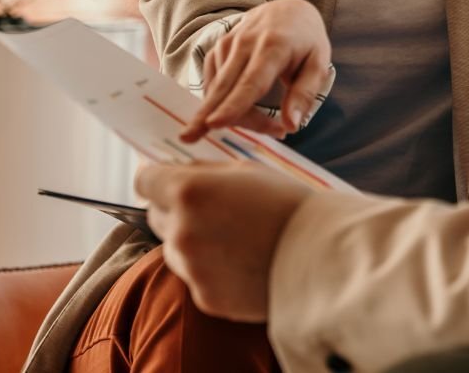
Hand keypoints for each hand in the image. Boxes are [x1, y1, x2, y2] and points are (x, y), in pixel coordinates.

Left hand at [137, 160, 310, 321]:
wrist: (323, 255)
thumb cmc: (289, 205)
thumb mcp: (247, 171)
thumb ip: (204, 171)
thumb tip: (175, 171)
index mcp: (190, 192)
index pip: (145, 180)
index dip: (156, 177)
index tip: (166, 179)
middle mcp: (182, 231)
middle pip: (155, 215)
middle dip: (175, 208)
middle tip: (211, 207)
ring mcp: (191, 268)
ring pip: (174, 248)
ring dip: (192, 240)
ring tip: (235, 238)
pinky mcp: (205, 297)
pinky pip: (195, 276)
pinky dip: (210, 269)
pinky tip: (242, 262)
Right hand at [181, 0, 330, 140]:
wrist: (287, 9)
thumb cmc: (306, 41)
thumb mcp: (319, 64)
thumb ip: (305, 94)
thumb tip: (292, 125)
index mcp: (273, 46)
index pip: (250, 82)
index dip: (233, 105)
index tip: (214, 123)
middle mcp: (245, 43)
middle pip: (224, 86)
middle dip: (205, 115)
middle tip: (188, 138)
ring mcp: (227, 44)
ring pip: (218, 89)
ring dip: (232, 114)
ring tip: (266, 126)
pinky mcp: (217, 49)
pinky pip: (214, 83)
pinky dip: (224, 103)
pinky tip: (245, 111)